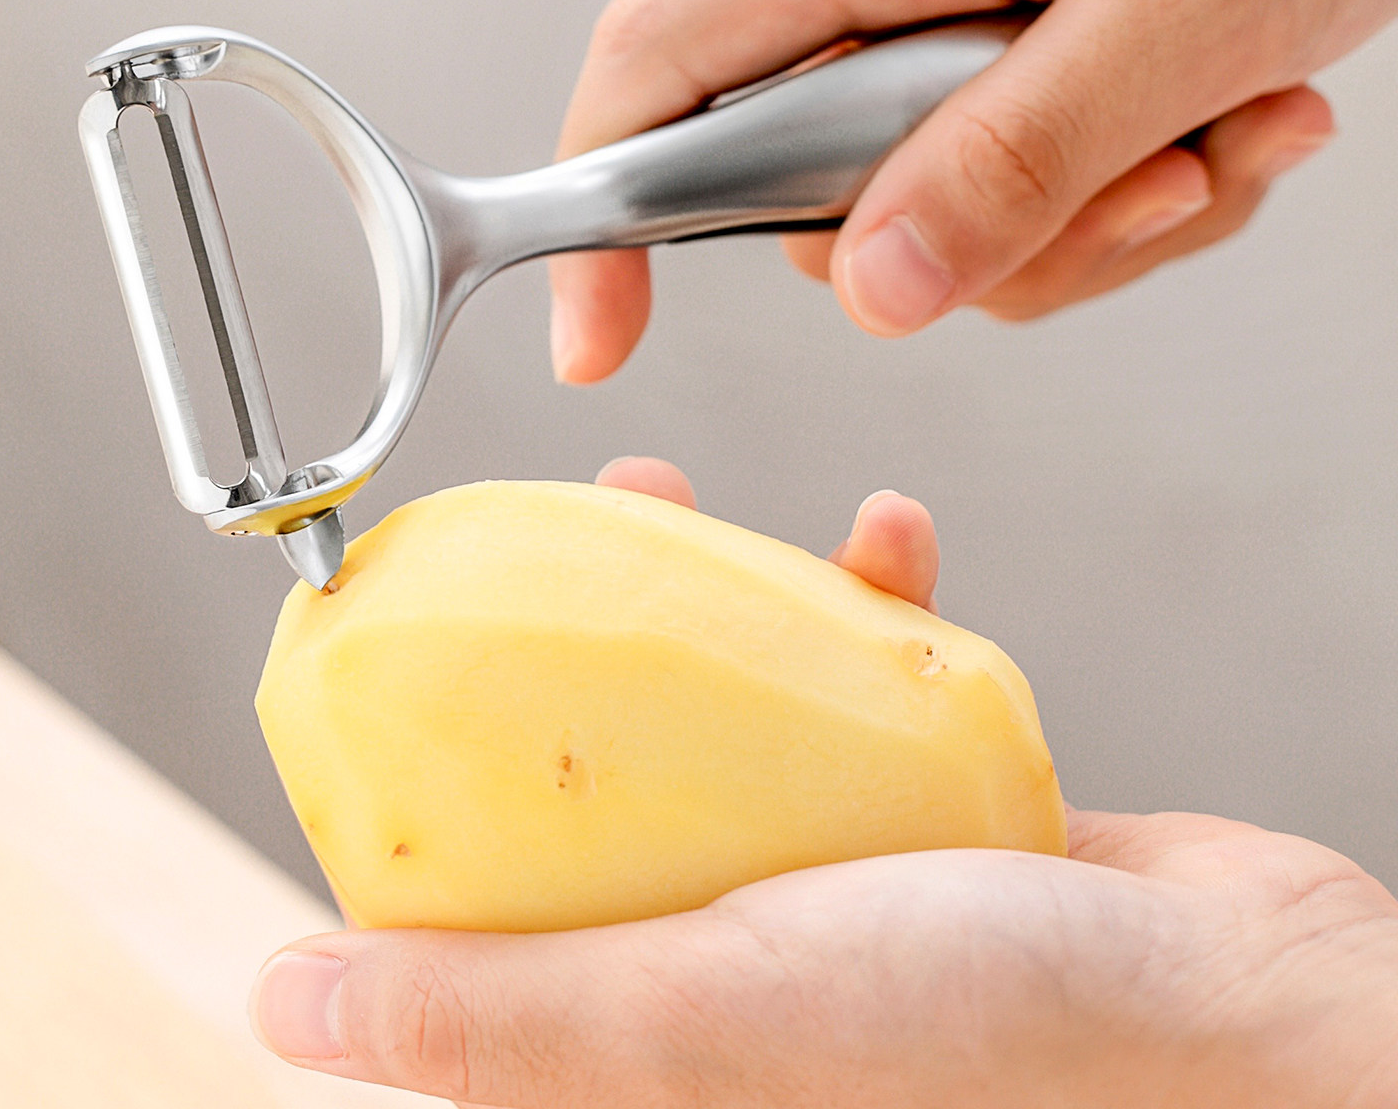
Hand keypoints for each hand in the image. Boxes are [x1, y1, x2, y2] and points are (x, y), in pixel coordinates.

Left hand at [251, 460, 1397, 1106]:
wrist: (1238, 990)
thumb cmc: (996, 1031)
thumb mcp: (707, 1015)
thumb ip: (505, 1011)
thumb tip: (295, 996)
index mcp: (654, 1017)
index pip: (484, 897)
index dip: (419, 772)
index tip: (402, 640)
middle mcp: (729, 941)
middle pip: (603, 763)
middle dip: (578, 626)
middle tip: (570, 523)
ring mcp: (827, 864)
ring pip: (726, 697)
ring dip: (713, 586)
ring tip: (690, 501)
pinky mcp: (919, 801)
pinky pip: (861, 676)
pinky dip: (869, 599)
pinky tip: (889, 542)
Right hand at [547, 0, 1397, 381]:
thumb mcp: (1182, 6)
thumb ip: (1017, 158)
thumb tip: (877, 288)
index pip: (664, 65)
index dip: (607, 206)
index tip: (600, 338)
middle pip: (818, 186)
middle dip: (973, 241)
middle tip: (1142, 185)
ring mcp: (954, 14)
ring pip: (939, 213)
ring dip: (1087, 222)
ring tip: (1225, 131)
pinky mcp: (1020, 50)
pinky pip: (1026, 192)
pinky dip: (1134, 196)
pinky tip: (1237, 122)